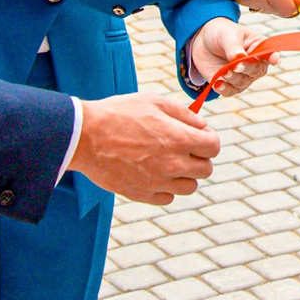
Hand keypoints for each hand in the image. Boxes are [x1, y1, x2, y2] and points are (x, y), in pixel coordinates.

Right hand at [69, 92, 219, 205]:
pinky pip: (167, 197)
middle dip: (199, 157)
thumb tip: (201, 125)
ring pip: (189, 187)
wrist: (85, 137)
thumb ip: (183, 114)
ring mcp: (158, 182)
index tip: (198, 135)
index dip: (208, 139)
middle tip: (182, 148)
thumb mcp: (153, 102)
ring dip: (184, 175)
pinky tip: (153, 173)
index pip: (214, 147)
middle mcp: (174, 165)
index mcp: (179, 139)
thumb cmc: (118, 114)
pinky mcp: (142, 195)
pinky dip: (165, 187)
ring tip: (167, 162)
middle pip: (206, 169)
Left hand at [187, 19, 274, 96]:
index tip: (274, 59)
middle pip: (256, 71)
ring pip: (242, 83)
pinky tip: (217, 83)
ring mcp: (243, 76)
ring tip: (224, 72)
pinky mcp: (230, 85)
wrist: (204, 42)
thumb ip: (234, 47)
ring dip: (233, 78)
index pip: (270, 53)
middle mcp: (254, 64)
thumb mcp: (228, 35)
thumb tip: (239, 57)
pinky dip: (224, 89)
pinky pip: (230, 91)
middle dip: (247, 68)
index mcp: (259, 47)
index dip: (273, 57)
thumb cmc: (222, 34)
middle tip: (236, 65)